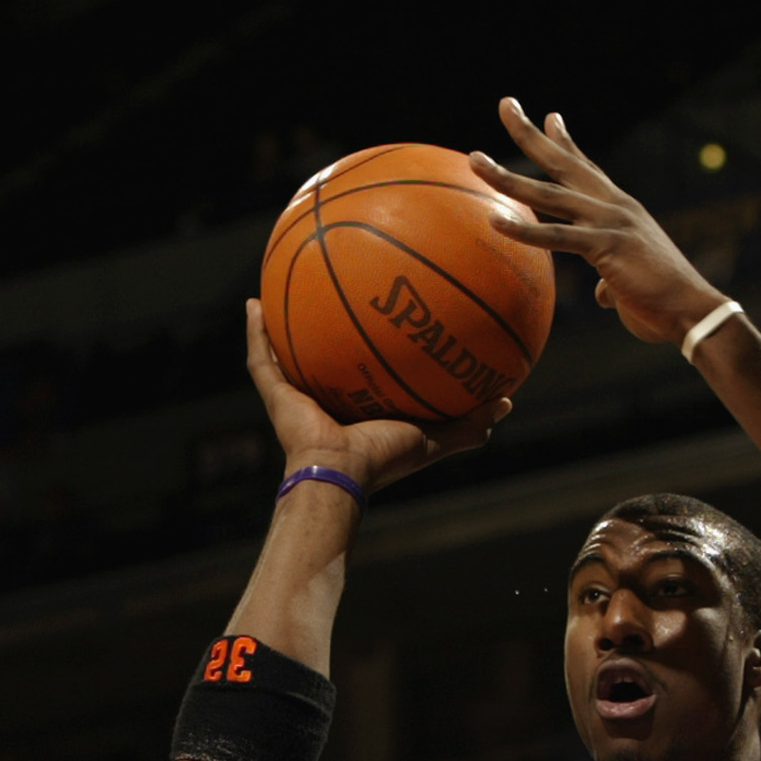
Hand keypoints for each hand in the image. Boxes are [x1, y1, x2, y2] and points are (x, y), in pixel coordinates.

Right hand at [242, 298, 508, 494]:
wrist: (339, 475)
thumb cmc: (384, 460)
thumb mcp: (434, 436)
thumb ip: (469, 422)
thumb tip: (506, 401)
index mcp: (357, 407)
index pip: (361, 372)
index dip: (367, 346)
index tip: (378, 316)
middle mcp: (322, 399)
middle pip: (319, 355)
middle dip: (320, 327)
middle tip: (329, 290)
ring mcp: (294, 396)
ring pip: (282, 352)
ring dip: (278, 323)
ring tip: (278, 285)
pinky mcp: (274, 393)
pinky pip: (260, 356)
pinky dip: (255, 331)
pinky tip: (254, 302)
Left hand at [471, 97, 728, 345]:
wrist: (693, 313)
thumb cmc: (663, 304)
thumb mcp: (629, 284)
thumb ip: (610, 281)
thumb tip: (603, 293)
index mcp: (621, 210)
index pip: (588, 168)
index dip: (567, 142)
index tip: (551, 116)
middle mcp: (615, 206)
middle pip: (564, 163)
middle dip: (531, 133)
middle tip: (506, 103)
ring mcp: (610, 222)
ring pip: (549, 194)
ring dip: (508, 177)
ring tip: (475, 159)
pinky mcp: (607, 246)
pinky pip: (557, 237)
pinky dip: (524, 230)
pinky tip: (494, 219)